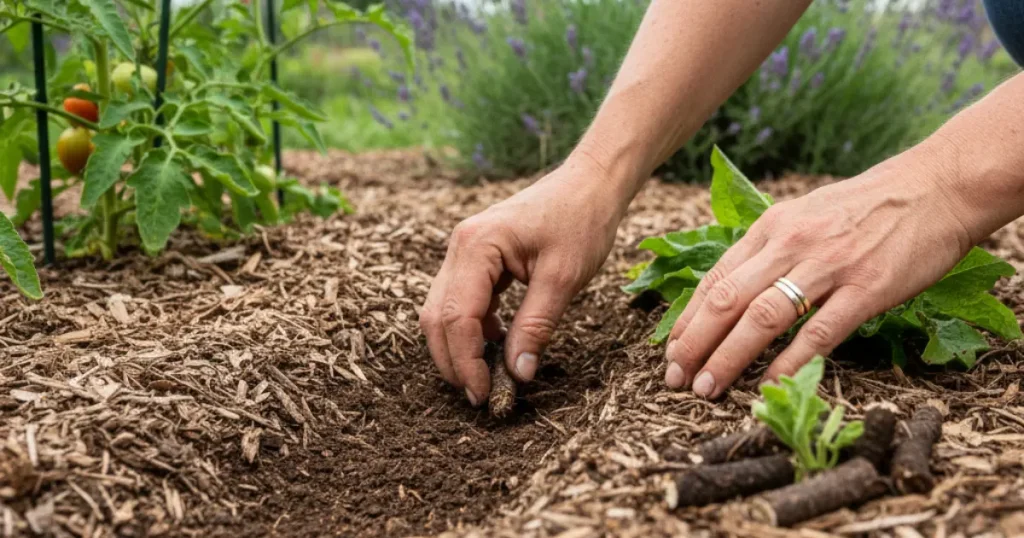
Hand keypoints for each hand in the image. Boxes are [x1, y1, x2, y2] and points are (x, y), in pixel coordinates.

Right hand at [420, 156, 623, 405]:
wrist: (589, 184)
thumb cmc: (582, 222)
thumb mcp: (563, 279)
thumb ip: (535, 326)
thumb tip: (517, 375)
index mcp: (477, 246)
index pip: (456, 317)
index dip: (466, 362)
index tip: (486, 394)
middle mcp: (459, 246)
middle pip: (436, 317)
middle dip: (453, 361)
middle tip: (481, 396)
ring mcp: (463, 250)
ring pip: (441, 311)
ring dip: (459, 347)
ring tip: (487, 378)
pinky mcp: (475, 258)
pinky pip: (460, 301)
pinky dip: (472, 329)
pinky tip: (497, 346)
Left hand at [664, 149, 972, 397]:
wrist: (934, 188)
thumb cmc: (866, 207)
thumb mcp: (804, 214)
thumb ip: (770, 248)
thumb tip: (734, 288)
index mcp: (770, 228)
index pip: (715, 278)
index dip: (688, 319)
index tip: (670, 351)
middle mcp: (790, 244)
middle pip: (726, 300)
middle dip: (694, 343)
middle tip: (674, 378)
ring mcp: (827, 266)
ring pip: (762, 317)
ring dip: (729, 357)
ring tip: (707, 387)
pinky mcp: (866, 288)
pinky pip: (819, 330)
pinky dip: (790, 361)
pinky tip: (770, 385)